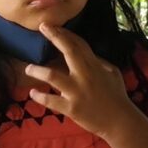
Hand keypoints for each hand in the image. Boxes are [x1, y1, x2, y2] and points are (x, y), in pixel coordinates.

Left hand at [27, 23, 147, 138]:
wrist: (119, 121)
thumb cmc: (116, 96)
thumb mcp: (112, 73)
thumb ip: (99, 62)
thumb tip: (86, 54)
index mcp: (95, 66)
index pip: (79, 44)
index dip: (65, 33)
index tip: (52, 26)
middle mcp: (85, 76)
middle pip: (68, 51)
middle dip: (55, 37)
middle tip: (42, 27)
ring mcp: (77, 92)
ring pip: (53, 76)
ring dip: (38, 71)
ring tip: (28, 68)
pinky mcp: (71, 108)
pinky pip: (51, 101)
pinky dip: (40, 97)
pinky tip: (33, 93)